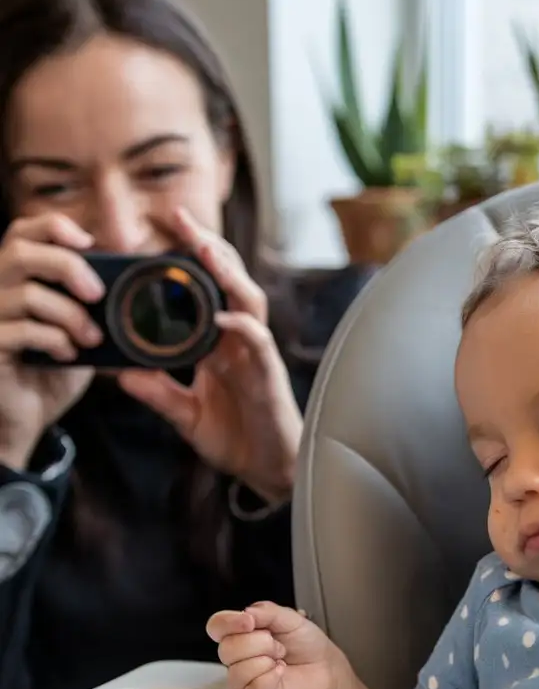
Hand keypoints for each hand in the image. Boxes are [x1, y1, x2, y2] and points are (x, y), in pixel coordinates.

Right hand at [0, 214, 105, 468]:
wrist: (25, 418)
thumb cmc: (52, 370)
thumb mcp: (79, 331)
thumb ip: (94, 307)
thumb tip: (140, 287)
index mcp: (15, 278)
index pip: (23, 231)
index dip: (54, 227)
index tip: (88, 243)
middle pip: (19, 250)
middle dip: (67, 266)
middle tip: (97, 295)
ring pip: (26, 293)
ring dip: (70, 314)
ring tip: (91, 338)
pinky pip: (20, 330)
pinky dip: (53, 339)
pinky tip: (67, 354)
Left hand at [118, 208, 301, 504]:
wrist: (267, 471)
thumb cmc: (236, 440)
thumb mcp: (184, 415)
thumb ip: (157, 393)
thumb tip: (121, 374)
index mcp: (220, 346)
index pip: (205, 292)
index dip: (186, 263)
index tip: (157, 234)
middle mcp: (240, 342)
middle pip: (229, 282)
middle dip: (207, 248)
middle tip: (179, 218)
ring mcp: (256, 356)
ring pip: (248, 301)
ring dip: (228, 273)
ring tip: (204, 248)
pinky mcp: (268, 376)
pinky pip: (258, 343)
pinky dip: (241, 326)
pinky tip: (222, 315)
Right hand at [207, 602, 347, 688]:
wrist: (326, 667)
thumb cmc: (306, 644)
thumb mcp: (290, 618)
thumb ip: (267, 611)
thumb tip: (246, 613)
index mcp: (241, 633)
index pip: (217, 626)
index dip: (228, 623)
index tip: (249, 622)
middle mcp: (237, 657)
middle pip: (226, 648)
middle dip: (259, 642)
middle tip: (279, 646)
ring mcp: (243, 679)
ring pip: (237, 670)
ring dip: (267, 660)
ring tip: (281, 660)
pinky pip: (253, 686)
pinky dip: (272, 676)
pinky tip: (281, 673)